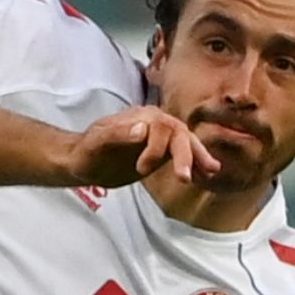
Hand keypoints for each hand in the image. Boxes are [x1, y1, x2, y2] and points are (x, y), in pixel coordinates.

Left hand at [66, 107, 219, 188]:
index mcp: (141, 117)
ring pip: (185, 143)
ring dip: (198, 157)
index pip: (162, 128)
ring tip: (211, 171)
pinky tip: (206, 174)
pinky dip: (195, 163)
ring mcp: (160, 138)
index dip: (157, 149)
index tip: (141, 168)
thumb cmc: (87, 150)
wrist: (83, 161)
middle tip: (185, 178)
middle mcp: (155, 123)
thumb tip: (143, 130)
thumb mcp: (96, 143)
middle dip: (186, 155)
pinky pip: (183, 155)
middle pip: (179, 134)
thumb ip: (117, 134)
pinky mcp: (162, 153)